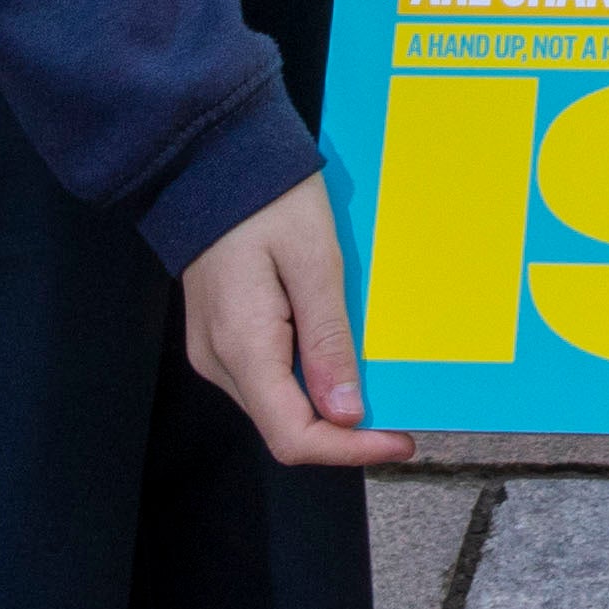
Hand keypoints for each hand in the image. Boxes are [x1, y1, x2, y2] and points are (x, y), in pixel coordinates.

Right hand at [182, 173, 412, 469]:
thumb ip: (328, 340)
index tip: (399, 440)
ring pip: (277, 406)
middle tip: (397, 413)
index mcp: (242, 345)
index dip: (350, 450)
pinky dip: (306, 380)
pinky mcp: (221, 336)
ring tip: (373, 381)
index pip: (293, 436)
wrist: (209, 158)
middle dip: (344, 431)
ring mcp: (215, 351)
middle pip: (285, 428)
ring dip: (327, 406)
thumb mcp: (315, 261)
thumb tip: (347, 414)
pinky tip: (336, 356)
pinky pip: (267, 377)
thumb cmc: (267, 198)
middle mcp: (219, 361)